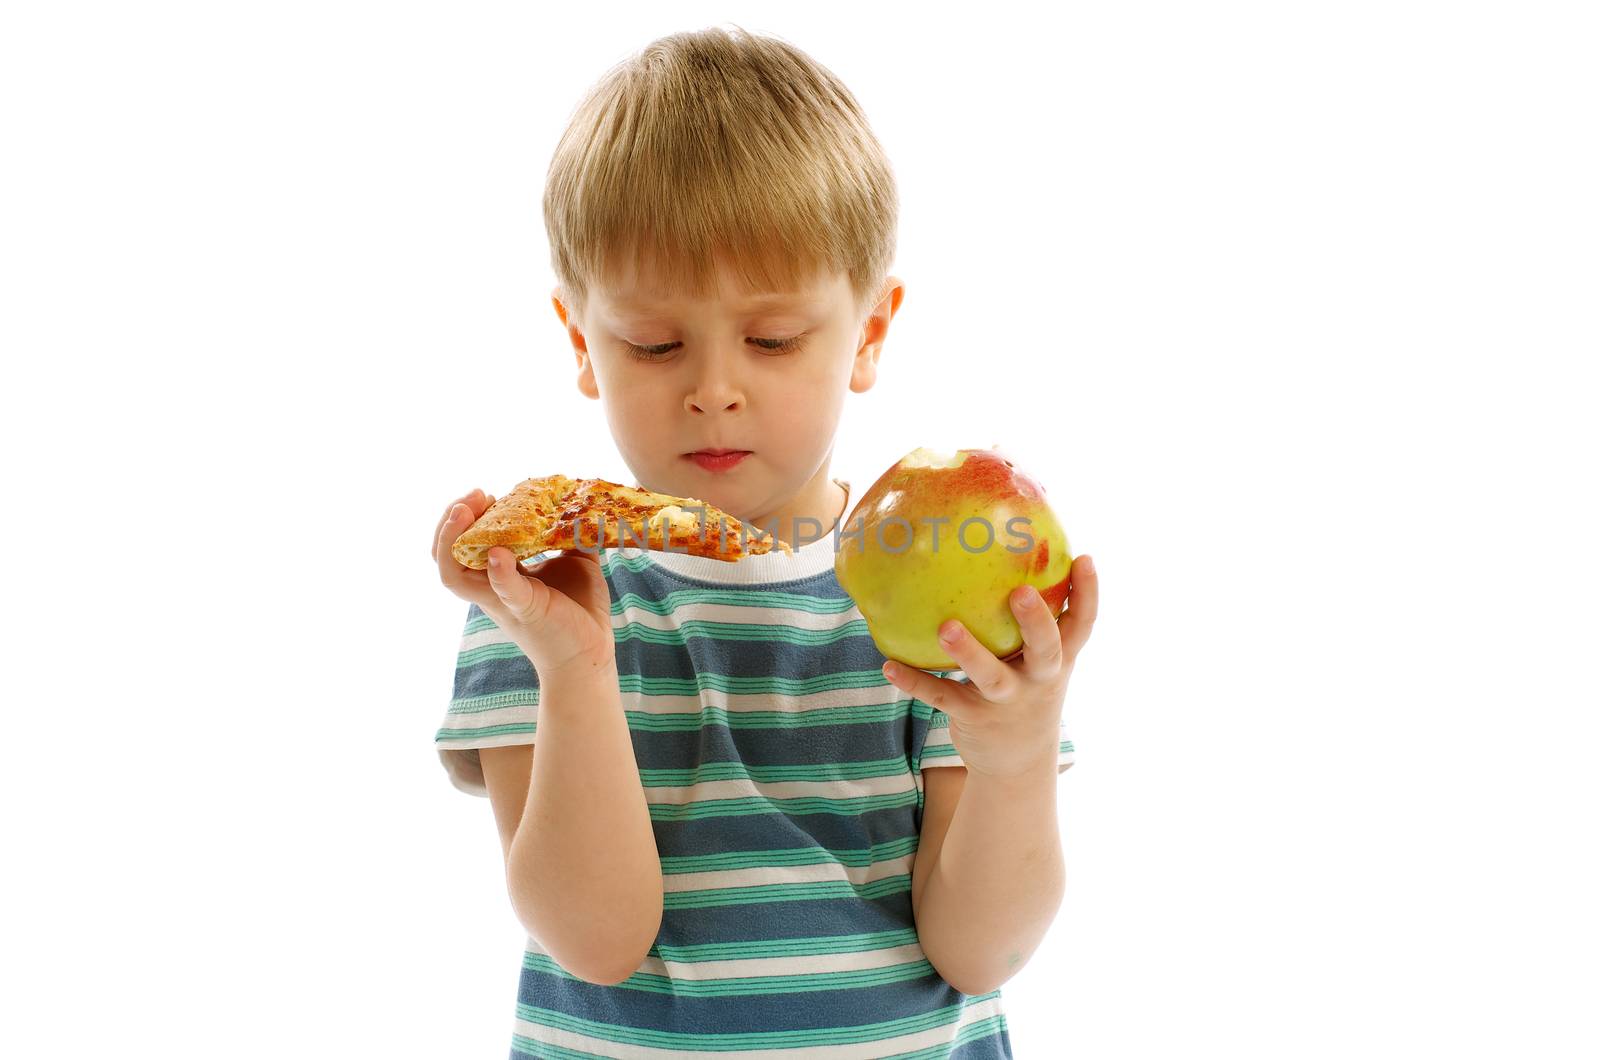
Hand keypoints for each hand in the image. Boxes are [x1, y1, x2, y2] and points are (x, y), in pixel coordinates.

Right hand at [432, 488, 615, 676]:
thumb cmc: (579, 611)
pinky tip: (498, 554)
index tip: (484, 495)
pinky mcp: (527, 610)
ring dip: (452, 541)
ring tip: (464, 513)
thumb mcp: (574, 563)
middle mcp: (491, 589)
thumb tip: (578, 505)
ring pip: (454, 576)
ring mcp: (504, 601)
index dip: (465, 517)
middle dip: (448, 523)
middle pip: (445, 557)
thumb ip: (568, 536)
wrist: (591, 654)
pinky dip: (499, 572)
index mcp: (498, 575)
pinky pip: (505, 591)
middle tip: (471, 498)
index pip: (462, 545)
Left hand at [882, 555, 1098, 778]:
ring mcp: (1007, 701)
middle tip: (1021, 592)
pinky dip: (915, 681)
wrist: (1017, 764)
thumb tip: (1008, 554)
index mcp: (1059, 659)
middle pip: (1046, 649)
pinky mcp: (974, 718)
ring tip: (946, 627)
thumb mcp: (1039, 661)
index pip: (1082, 624)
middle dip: (1036, 621)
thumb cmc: (1026, 689)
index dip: (1087, 593)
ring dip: (969, 652)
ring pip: (991, 676)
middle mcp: (1039, 679)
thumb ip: (1030, 621)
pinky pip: (942, 697)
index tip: (1084, 558)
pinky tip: (889, 665)